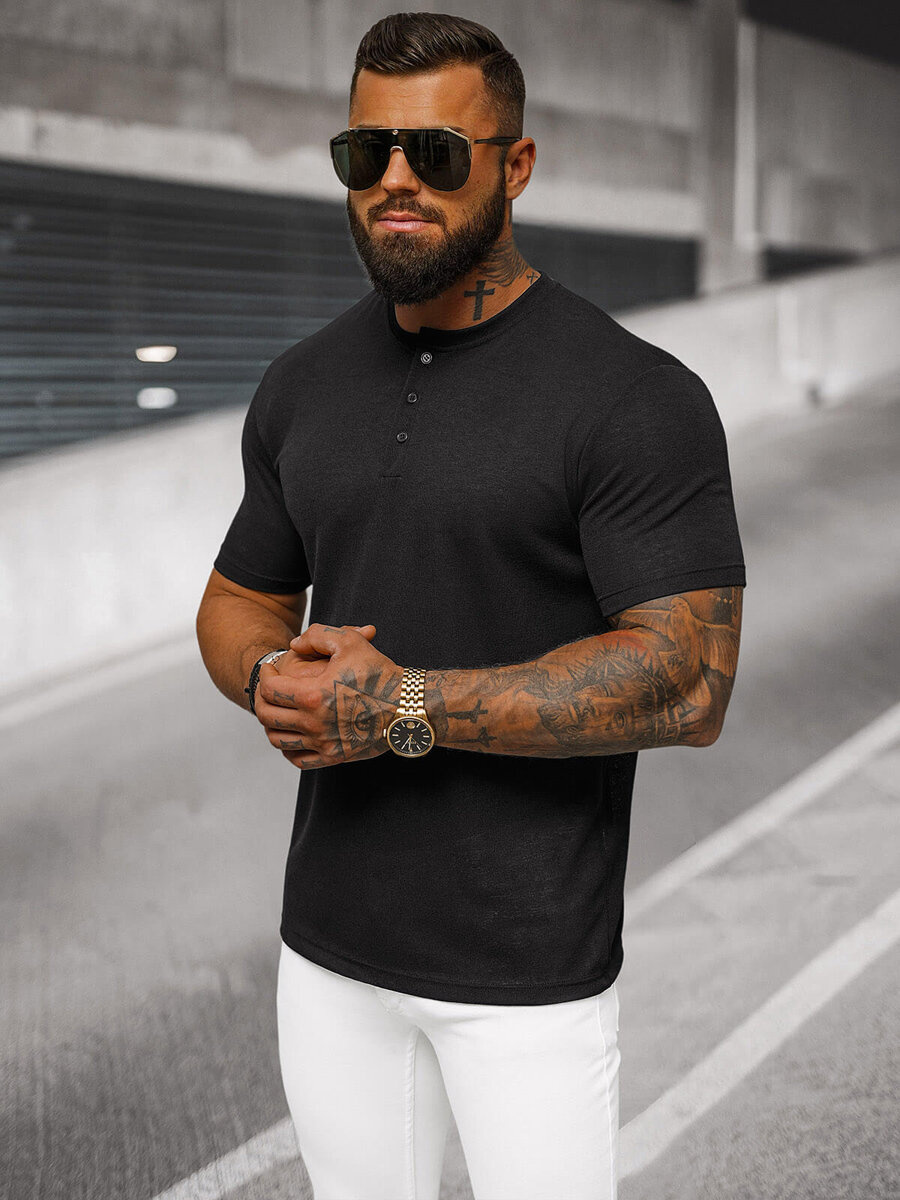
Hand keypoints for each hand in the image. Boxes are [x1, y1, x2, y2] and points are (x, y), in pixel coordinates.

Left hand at [253, 623, 403, 769]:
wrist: (407, 707)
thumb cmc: (380, 673)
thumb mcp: (350, 641)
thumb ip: (317, 635)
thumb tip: (294, 644)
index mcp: (313, 695)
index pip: (270, 689)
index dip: (265, 675)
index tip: (271, 668)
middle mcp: (313, 723)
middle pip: (267, 716)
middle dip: (261, 698)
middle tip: (269, 688)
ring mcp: (322, 744)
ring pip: (277, 739)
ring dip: (271, 723)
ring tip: (279, 709)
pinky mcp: (334, 757)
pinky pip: (298, 759)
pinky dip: (288, 748)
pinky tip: (294, 733)